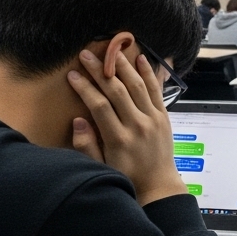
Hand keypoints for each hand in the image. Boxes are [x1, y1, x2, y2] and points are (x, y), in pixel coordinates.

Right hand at [67, 46, 186, 205]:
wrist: (158, 186)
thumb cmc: (126, 178)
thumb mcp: (101, 168)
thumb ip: (87, 146)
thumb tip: (78, 120)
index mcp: (119, 139)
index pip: (99, 105)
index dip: (84, 88)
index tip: (72, 75)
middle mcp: (138, 126)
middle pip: (117, 90)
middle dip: (100, 70)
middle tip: (86, 54)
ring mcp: (153, 120)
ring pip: (137, 86)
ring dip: (123, 66)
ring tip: (111, 49)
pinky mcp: (164, 117)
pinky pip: (156, 90)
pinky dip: (148, 73)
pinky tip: (140, 58)